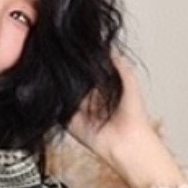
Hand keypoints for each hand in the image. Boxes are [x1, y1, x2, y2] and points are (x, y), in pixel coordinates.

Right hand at [67, 53, 186, 187]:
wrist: (128, 142)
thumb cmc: (134, 115)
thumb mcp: (130, 81)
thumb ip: (119, 63)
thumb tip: (107, 45)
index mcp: (101, 86)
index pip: (84, 69)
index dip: (78, 60)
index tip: (70, 48)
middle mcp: (87, 96)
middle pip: (70, 79)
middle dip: (65, 71)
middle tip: (59, 60)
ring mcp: (76, 109)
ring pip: (61, 93)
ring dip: (58, 86)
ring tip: (55, 74)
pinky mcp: (69, 122)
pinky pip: (56, 110)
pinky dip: (53, 103)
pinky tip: (54, 93)